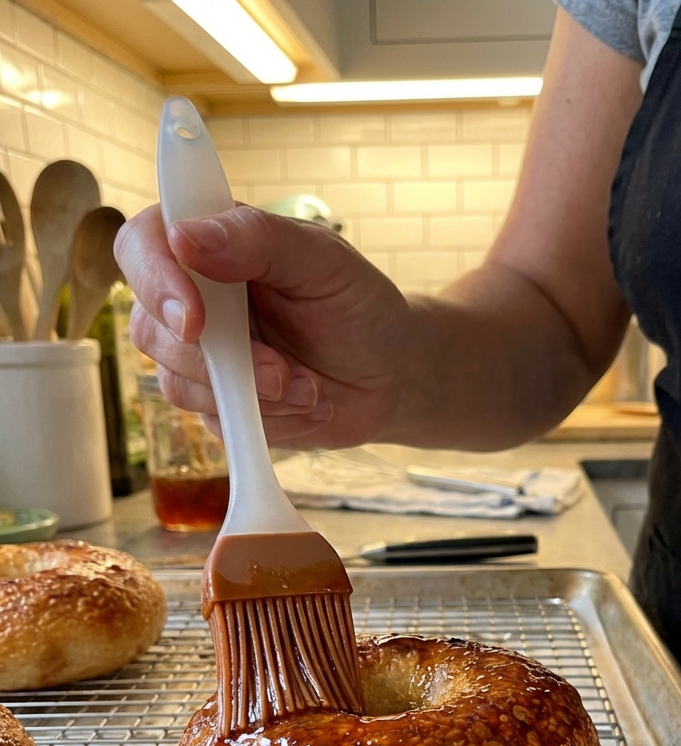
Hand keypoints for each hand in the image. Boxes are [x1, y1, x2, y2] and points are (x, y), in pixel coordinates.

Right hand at [114, 204, 413, 447]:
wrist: (389, 375)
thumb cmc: (355, 306)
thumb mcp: (321, 260)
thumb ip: (258, 239)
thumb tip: (185, 237)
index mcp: (208, 244)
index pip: (142, 247)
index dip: (155, 282)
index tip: (195, 320)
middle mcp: (192, 298)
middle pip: (151, 329)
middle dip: (223, 362)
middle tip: (284, 372)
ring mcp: (200, 356)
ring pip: (179, 385)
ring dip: (254, 396)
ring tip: (309, 387)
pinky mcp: (217, 404)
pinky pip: (215, 423)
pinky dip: (268, 420)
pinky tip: (307, 404)